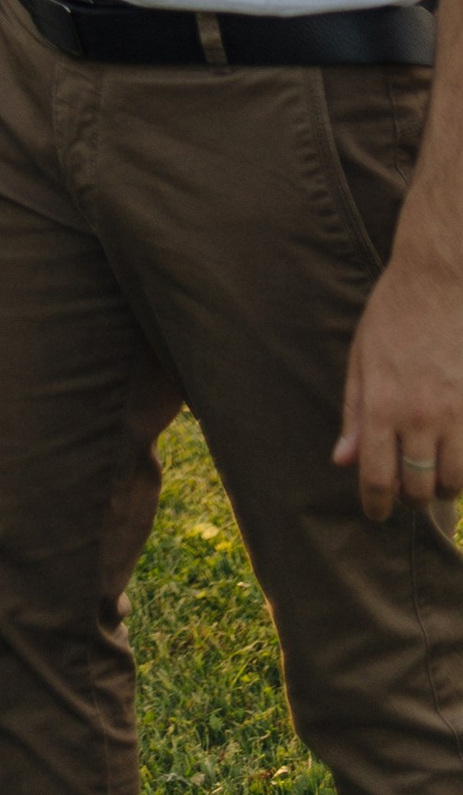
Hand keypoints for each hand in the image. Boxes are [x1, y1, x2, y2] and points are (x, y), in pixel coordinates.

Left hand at [337, 248, 462, 516]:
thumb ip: (353, 413)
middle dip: (410, 498)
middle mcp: (419, 416)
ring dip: (442, 486)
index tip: (377, 513)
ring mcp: (457, 413)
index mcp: (381, 405)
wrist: (439, 280)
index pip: (377, 477)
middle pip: (418, 488)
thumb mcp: (361, 359)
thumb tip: (342, 460)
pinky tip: (457, 456)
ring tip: (435, 475)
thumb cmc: (392, 316)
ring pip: (454, 482)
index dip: (376, 505)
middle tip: (407, 492)